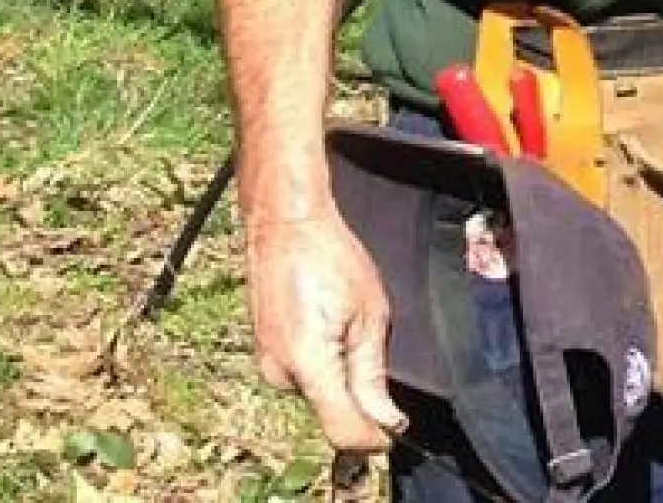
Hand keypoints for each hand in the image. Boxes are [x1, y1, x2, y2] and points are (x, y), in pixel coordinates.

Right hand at [244, 207, 408, 451]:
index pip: (342, 429)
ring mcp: (268, 364)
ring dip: (341, 375)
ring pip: (318, 392)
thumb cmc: (331, 256)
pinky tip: (332, 321)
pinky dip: (325, 363)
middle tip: (374, 342)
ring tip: (348, 320)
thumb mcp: (370, 314)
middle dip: (359, 397)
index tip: (396, 433)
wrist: (286, 224)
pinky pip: (304, 374)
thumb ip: (373, 376)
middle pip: (331, 410)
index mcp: (307, 364)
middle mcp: (280, 373)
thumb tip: (387, 422)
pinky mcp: (266, 353)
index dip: (373, 439)